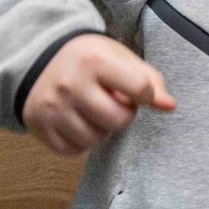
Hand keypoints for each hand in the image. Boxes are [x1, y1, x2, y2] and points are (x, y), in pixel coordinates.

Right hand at [23, 34, 176, 155]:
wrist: (41, 57)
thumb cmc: (90, 58)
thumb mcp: (120, 57)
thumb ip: (149, 80)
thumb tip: (170, 106)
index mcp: (94, 60)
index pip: (139, 89)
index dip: (145, 95)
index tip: (137, 90)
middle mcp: (70, 84)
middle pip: (118, 120)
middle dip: (123, 115)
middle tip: (114, 102)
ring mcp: (52, 108)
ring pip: (95, 140)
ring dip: (102, 130)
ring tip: (95, 112)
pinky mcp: (39, 126)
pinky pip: (73, 151)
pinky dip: (81, 142)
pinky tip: (79, 122)